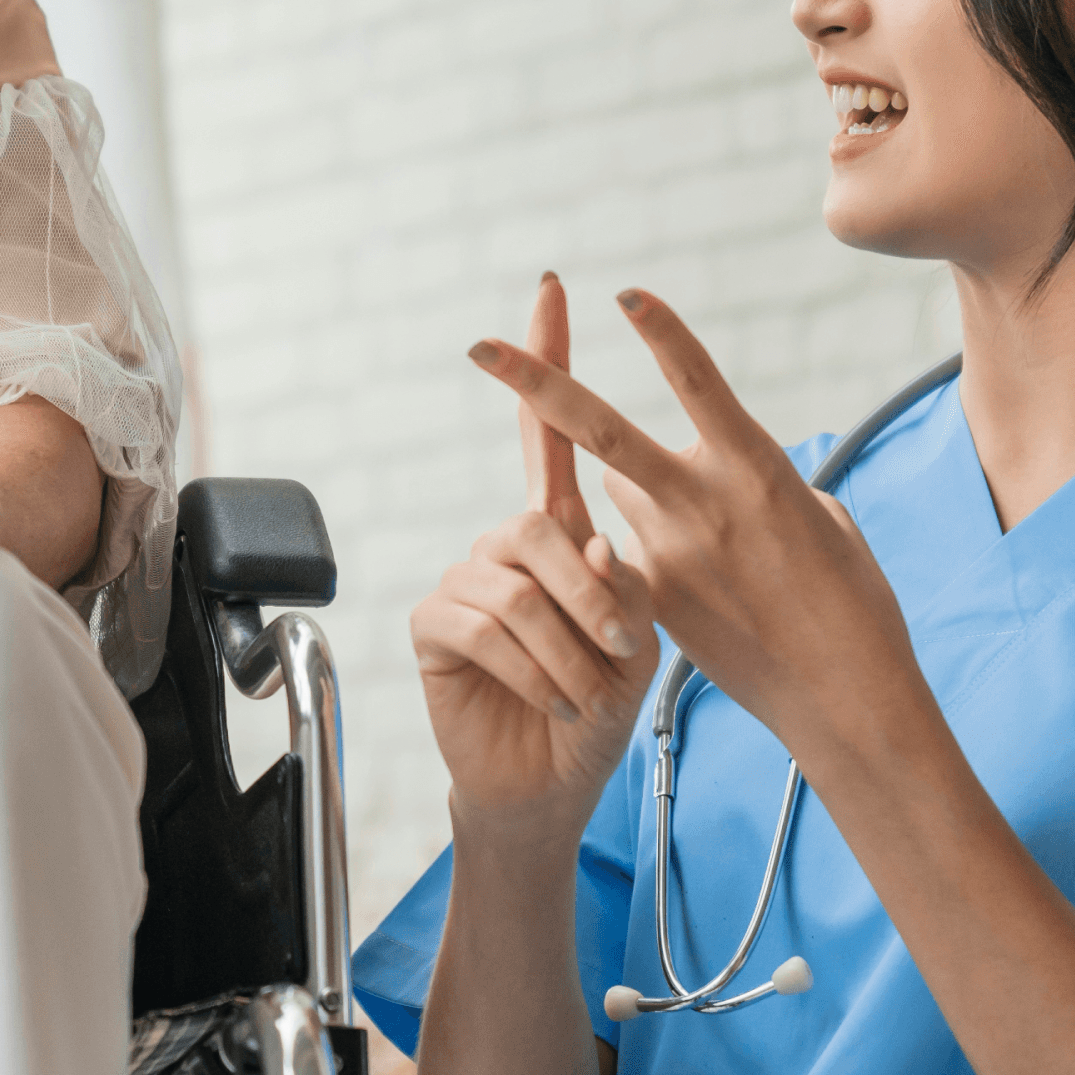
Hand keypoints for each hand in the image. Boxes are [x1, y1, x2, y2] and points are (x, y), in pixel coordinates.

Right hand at [411, 276, 663, 845]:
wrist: (556, 782)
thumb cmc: (601, 705)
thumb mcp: (639, 638)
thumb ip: (624, 582)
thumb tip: (593, 545)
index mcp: (560, 533)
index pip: (550, 432)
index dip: (546, 362)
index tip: (551, 293)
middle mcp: (508, 545)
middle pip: (542, 519)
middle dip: (589, 592)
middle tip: (618, 651)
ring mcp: (467, 579)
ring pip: (519, 581)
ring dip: (567, 646)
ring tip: (585, 690)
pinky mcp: (435, 624)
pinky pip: (482, 621)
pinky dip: (529, 666)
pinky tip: (548, 698)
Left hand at [468, 287, 921, 763]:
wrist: (844, 696)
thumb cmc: (852, 600)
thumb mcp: (820, 516)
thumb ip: (761, 476)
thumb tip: (726, 463)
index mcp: (757, 466)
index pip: (697, 380)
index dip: (660, 332)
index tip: (622, 293)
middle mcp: (704, 501)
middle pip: (599, 430)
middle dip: (535, 385)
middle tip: (478, 349)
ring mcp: (671, 551)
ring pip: (618, 488)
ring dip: (638, 489)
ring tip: (711, 540)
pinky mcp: (654, 597)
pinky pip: (628, 547)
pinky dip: (646, 548)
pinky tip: (705, 587)